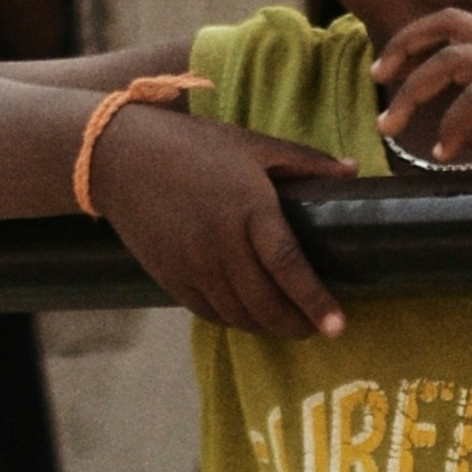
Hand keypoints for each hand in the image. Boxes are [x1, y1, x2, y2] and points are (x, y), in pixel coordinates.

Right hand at [96, 107, 363, 336]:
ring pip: (239, 316)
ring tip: (287, 322)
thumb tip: (353, 171)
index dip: (315, 301)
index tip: (338, 326)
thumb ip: (304, 161)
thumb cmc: (192, 145)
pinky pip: (210, 312)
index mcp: (248, 209)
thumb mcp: (252, 145)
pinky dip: (235, 320)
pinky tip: (249, 314)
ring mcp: (193, 265)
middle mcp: (221, 245)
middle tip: (317, 327)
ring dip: (267, 326)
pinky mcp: (171, 277)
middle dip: (296, 324)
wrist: (118, 157)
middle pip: (266, 304)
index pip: (289, 266)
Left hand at [371, 10, 471, 162]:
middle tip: (377, 82)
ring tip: (392, 127)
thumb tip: (451, 135)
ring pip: (453, 59)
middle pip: (446, 24)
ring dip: (414, 92)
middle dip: (402, 48)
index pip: (454, 26)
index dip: (413, 41)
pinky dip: (454, 123)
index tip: (385, 73)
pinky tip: (447, 153)